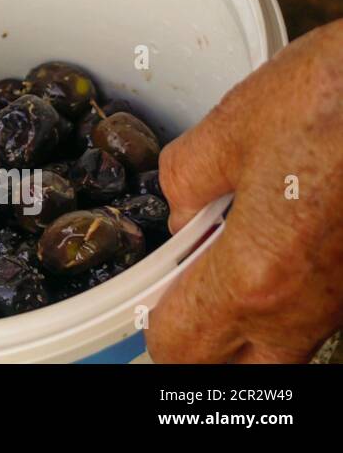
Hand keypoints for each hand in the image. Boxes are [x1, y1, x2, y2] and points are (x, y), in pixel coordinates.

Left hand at [149, 20, 342, 361]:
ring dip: (246, 320)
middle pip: (236, 367)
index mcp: (254, 274)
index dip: (152, 325)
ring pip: (281, 347)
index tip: (147, 294)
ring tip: (226, 258)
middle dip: (202, 342)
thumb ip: (185, 182)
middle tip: (185, 291)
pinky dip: (285, 294)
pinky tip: (275, 238)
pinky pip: (314, 312)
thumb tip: (182, 210)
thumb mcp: (229, 130)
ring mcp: (341, 298)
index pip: (181, 345)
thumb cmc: (334, 102)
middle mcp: (303, 305)